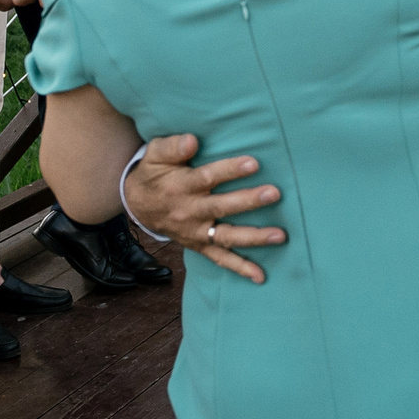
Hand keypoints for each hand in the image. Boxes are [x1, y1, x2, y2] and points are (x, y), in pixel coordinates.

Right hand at [122, 133, 287, 283]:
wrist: (138, 204)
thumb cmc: (154, 173)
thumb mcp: (155, 154)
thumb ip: (172, 146)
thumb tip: (192, 141)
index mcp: (180, 186)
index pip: (207, 178)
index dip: (230, 170)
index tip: (254, 163)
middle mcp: (189, 212)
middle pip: (221, 207)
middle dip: (248, 201)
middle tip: (274, 193)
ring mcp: (195, 232)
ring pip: (225, 236)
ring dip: (253, 237)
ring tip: (280, 235)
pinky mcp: (199, 245)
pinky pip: (219, 259)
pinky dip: (240, 268)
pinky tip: (260, 276)